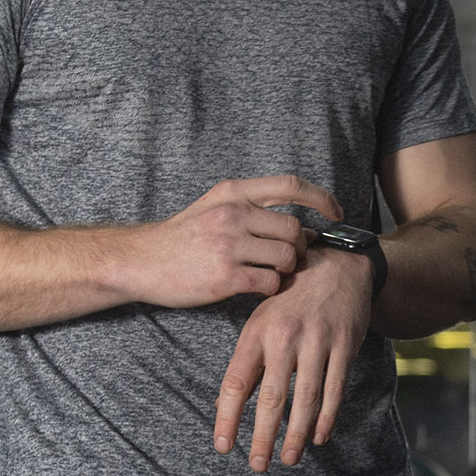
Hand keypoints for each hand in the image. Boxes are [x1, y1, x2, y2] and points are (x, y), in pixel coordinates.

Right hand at [134, 173, 324, 309]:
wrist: (140, 261)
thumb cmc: (182, 237)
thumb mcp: (214, 207)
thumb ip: (252, 209)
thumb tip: (299, 225)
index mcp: (233, 192)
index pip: (290, 185)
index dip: (321, 198)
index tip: (335, 213)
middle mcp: (233, 214)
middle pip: (294, 229)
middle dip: (300, 248)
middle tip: (288, 259)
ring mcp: (229, 245)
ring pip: (286, 258)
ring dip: (286, 271)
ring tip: (270, 274)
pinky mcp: (225, 277)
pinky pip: (270, 284)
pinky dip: (271, 289)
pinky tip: (257, 289)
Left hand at [214, 246, 374, 469]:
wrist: (338, 264)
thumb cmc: (291, 297)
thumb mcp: (261, 321)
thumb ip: (246, 362)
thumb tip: (223, 402)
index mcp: (257, 332)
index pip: (236, 382)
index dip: (228, 417)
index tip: (224, 447)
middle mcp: (285, 338)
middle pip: (272, 398)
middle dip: (264, 437)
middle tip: (258, 466)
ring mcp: (317, 342)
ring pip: (306, 399)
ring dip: (296, 434)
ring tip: (288, 460)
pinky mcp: (344, 346)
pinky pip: (335, 389)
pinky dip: (326, 417)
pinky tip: (318, 437)